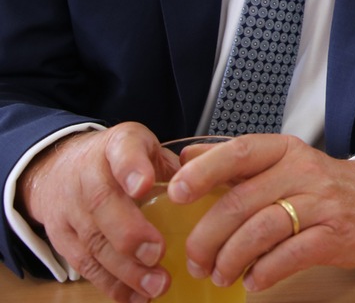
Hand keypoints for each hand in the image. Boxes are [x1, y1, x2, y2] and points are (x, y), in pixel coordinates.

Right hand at [17, 122, 177, 302]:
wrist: (59, 168)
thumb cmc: (119, 161)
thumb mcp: (147, 148)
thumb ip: (176, 167)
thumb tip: (215, 190)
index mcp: (118, 146)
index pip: (123, 150)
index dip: (132, 168)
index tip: (144, 185)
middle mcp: (88, 175)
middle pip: (102, 203)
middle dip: (130, 232)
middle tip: (157, 254)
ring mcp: (70, 208)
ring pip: (92, 240)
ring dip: (125, 269)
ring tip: (155, 285)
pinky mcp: (61, 238)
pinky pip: (84, 264)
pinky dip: (110, 284)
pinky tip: (134, 297)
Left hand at [169, 134, 354, 292]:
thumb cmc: (319, 186)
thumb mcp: (281, 163)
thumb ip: (233, 161)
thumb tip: (183, 158)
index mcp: (284, 150)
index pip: (240, 151)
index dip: (204, 172)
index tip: (175, 194)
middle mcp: (303, 171)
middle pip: (241, 201)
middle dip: (207, 237)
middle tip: (194, 261)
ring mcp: (322, 203)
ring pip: (262, 230)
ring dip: (231, 259)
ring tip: (219, 275)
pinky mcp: (335, 235)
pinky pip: (289, 255)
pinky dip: (263, 272)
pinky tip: (252, 280)